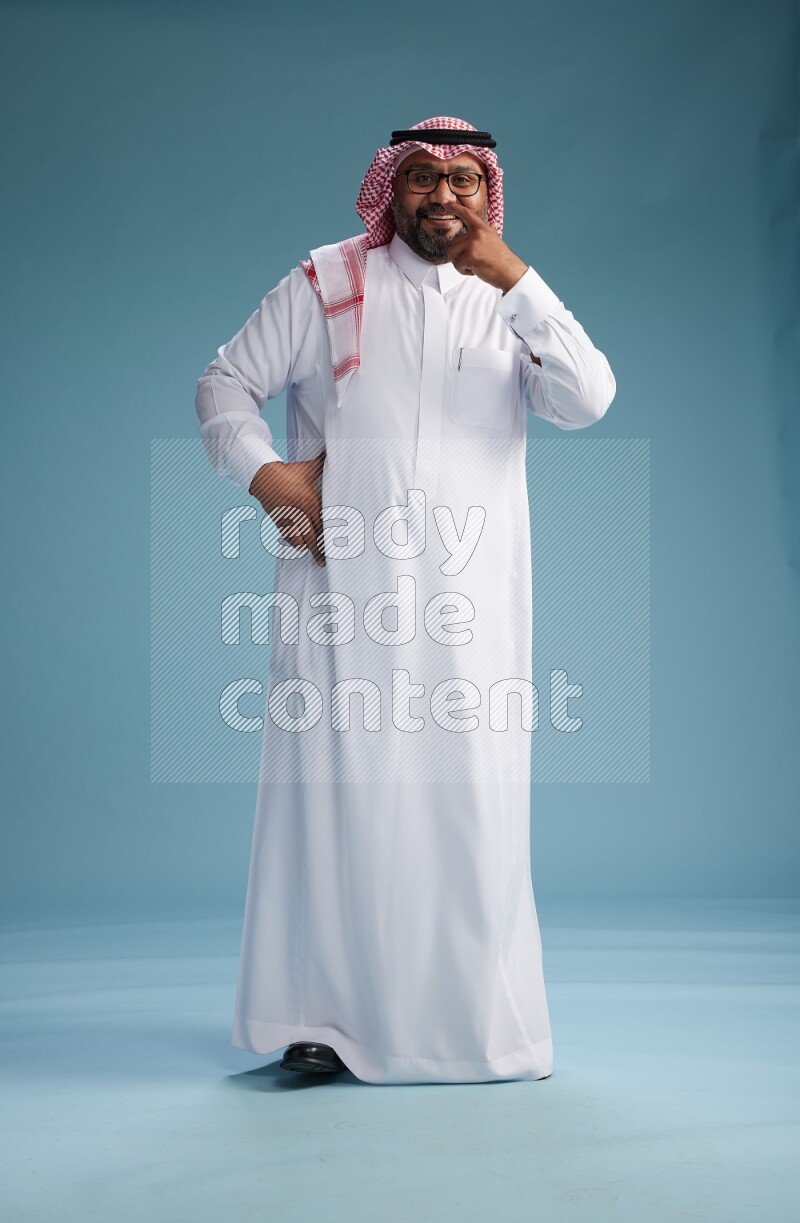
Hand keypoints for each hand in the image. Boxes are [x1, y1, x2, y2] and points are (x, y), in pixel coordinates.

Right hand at [248, 450, 325, 565]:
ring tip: (312, 554)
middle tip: (324, 561)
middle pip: (311, 538)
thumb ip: (321, 463)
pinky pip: (286, 536)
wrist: (264, 476)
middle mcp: (300, 513)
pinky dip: (292, 541)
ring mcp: (288, 519)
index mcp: (310, 502)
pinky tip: (297, 544)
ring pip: (298, 540)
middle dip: (318, 551)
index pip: (322, 525)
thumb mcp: (307, 468)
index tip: (335, 547)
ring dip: (304, 547)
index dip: (328, 538)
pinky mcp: (278, 520)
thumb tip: (330, 452)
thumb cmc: (288, 472)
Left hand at [445, 200, 528, 292]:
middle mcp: (477, 234)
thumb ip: (491, 231)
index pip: (466, 214)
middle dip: (458, 255)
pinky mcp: (471, 256)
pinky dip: (463, 271)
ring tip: (473, 265)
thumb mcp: (496, 240)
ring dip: (459, 263)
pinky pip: (457, 265)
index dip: (454, 207)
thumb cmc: (502, 259)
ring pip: (452, 253)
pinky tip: (475, 270)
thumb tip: (493, 224)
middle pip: (453, 243)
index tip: (445, 201)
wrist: (510, 272)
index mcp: (483, 228)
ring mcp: (474, 244)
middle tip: (472, 260)